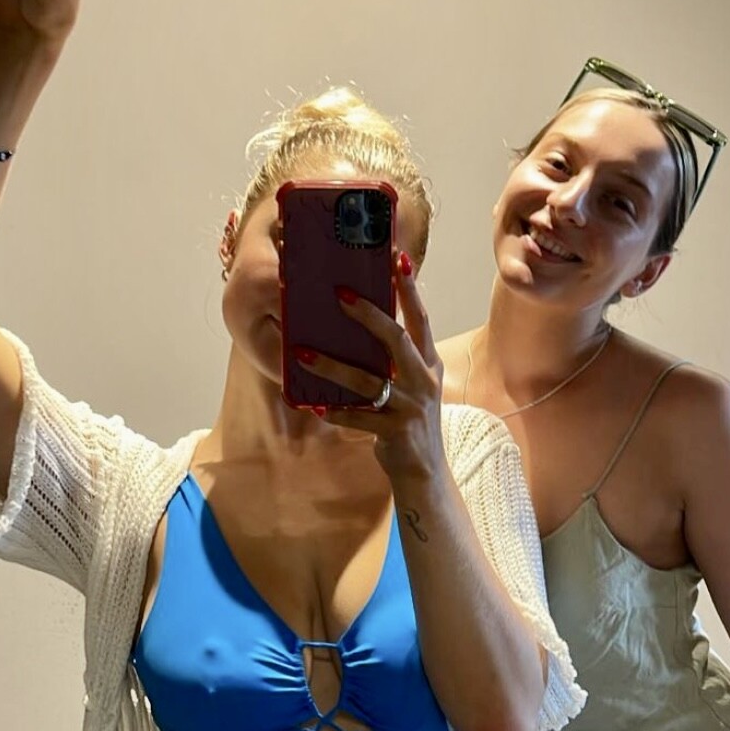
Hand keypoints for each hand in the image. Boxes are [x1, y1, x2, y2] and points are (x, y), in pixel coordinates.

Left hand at [298, 255, 445, 486]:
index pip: (419, 318)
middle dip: (369, 315)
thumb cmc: (409, 422)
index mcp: (428, 363)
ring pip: (367, 381)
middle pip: (396, 339)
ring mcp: (411, 406)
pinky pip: (358, 419)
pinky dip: (335, 413)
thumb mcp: (411, 386)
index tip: (397, 258)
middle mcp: (423, 380)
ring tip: (302, 353)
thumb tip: (359, 327)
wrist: (425, 472)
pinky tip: (314, 406)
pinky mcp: (395, 431)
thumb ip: (395, 360)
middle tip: (340, 295)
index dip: (409, 289)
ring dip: (332, 367)